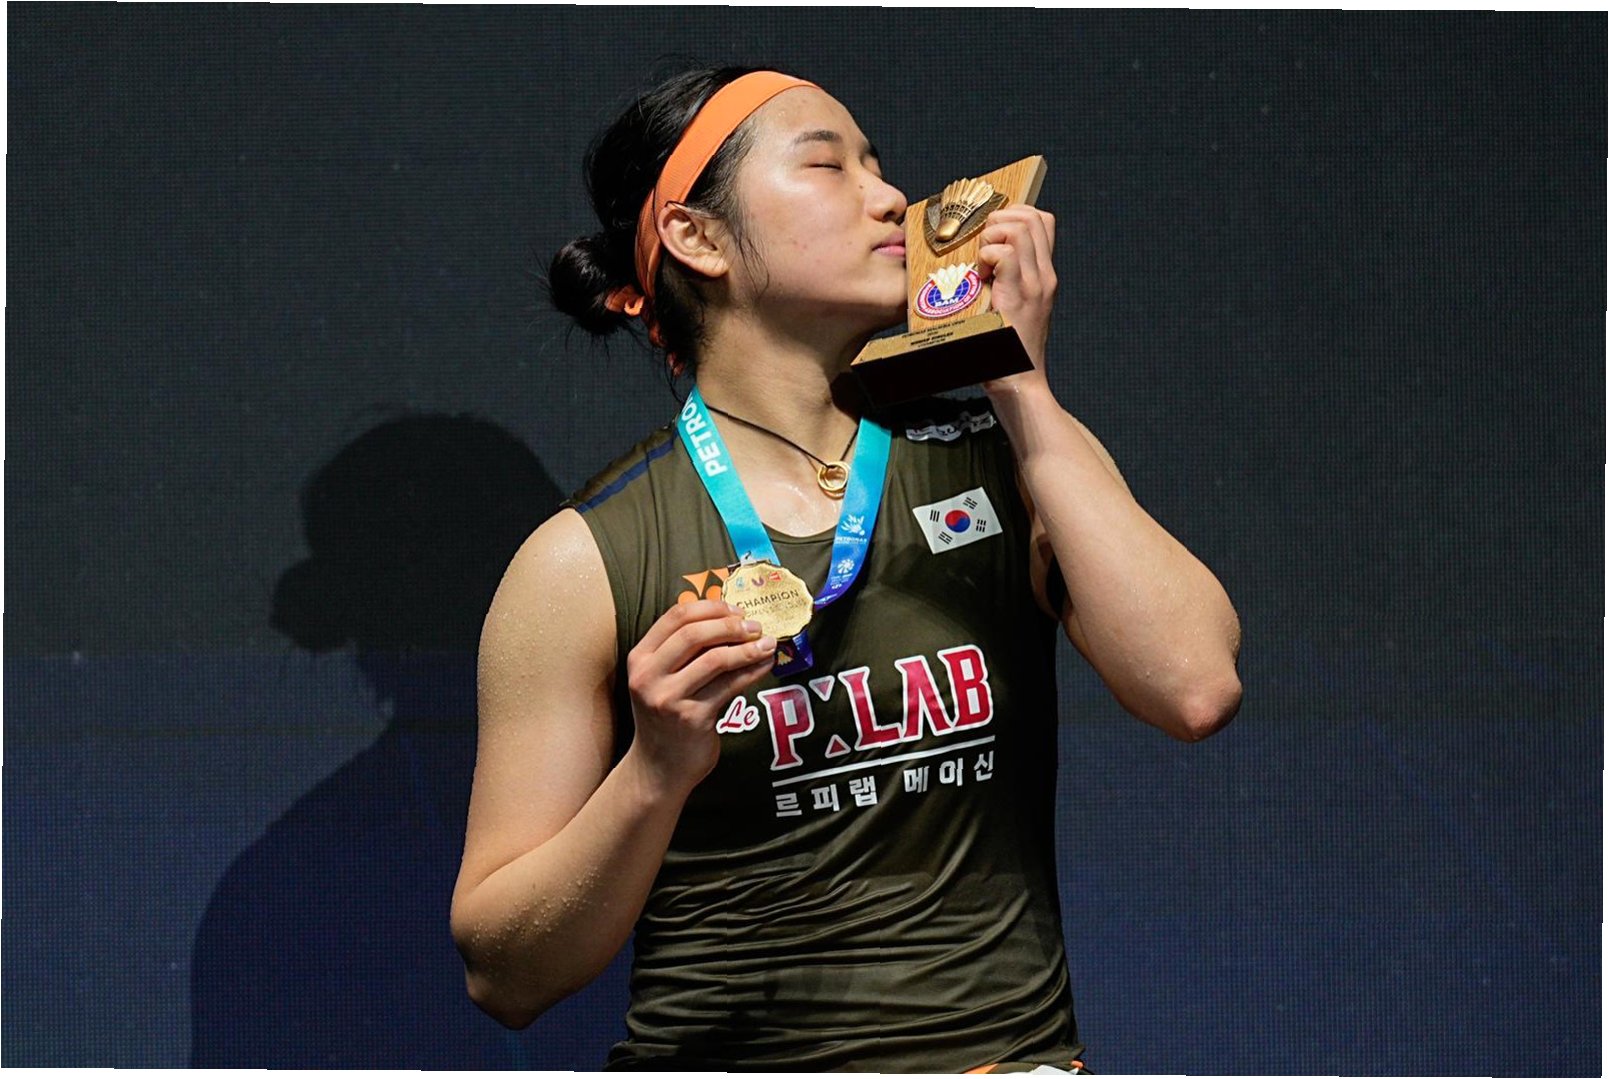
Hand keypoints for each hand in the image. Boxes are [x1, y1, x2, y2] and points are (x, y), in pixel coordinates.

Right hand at [624, 599, 776, 791]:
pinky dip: (752, 671)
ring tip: (767, 643)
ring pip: (715, 659)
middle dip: (730, 625)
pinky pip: (730, 686)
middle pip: (694, 634)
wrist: (659, 768)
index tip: (735, 609)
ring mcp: (669, 698)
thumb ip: (684, 652)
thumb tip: (731, 620)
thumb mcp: (662, 679)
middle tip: (755, 626)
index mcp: (640, 658)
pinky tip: (765, 664)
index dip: (710, 608)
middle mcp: (649, 676)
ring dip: (747, 647)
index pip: (675, 616)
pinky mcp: (692, 718)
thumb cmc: (665, 718)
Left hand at [975, 205, 1057, 390]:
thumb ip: (1005, 281)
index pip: (1041, 221)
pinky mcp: (1018, 297)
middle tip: (983, 247)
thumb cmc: (1006, 349)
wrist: (1019, 382)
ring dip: (992, 236)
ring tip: (982, 262)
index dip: (1013, 215)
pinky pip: (1006, 255)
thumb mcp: (1012, 307)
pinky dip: (988, 255)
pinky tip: (981, 276)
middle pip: (1032, 216)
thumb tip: (979, 259)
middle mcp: (1045, 276)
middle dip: (1000, 219)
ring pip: (1020, 228)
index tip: (991, 237)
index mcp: (1044, 275)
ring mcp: (1034, 285)